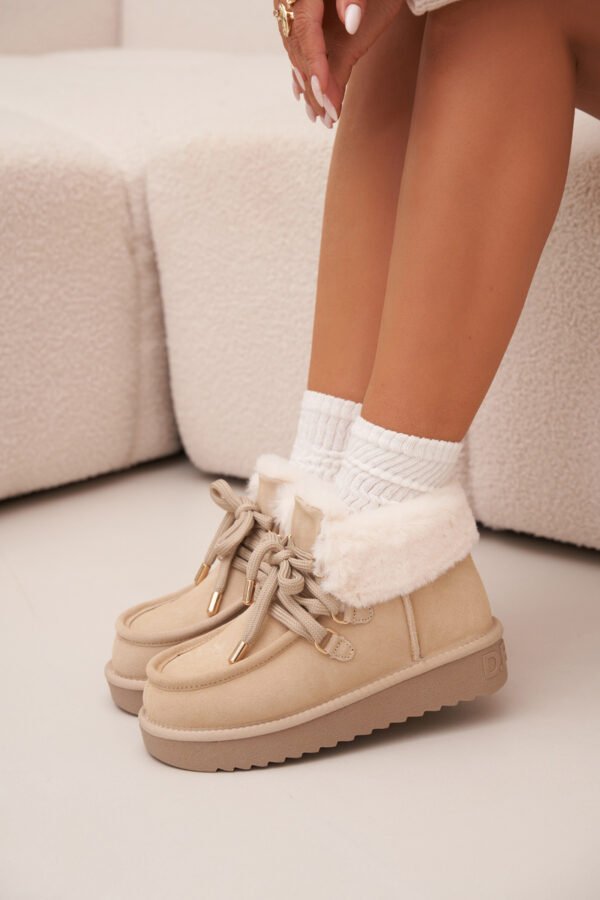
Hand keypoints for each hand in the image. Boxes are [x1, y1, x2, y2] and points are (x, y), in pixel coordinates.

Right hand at [275, 0, 404, 125]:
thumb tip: (350, 22)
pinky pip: (297, 47)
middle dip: (313, 84)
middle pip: (298, 48)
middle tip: (328, 115)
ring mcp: (291, 8)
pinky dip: (302, 72)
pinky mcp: (297, 14)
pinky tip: (305, 94)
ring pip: (295, 51)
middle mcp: (291, 0)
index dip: (316, 63)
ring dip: (308, 85)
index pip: (306, 32)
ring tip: (322, 116)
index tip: (326, 90)